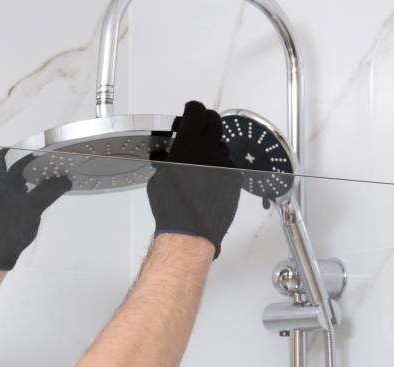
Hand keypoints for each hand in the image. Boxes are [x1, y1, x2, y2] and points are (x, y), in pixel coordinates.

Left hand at [0, 149, 72, 270]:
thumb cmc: (8, 229)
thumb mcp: (33, 206)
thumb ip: (50, 190)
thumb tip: (66, 180)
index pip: (11, 153)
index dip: (28, 149)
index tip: (45, 149)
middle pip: (14, 163)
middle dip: (32, 162)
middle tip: (51, 161)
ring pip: (15, 175)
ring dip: (30, 174)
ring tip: (49, 173)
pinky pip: (15, 186)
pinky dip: (27, 184)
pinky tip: (41, 187)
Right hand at [146, 101, 241, 259]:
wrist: (190, 230)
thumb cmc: (171, 206)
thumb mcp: (159, 178)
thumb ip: (166, 161)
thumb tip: (166, 157)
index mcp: (189, 144)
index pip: (197, 112)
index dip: (192, 109)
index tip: (189, 111)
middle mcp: (210, 149)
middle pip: (214, 121)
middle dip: (206, 121)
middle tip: (198, 127)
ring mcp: (225, 163)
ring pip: (221, 144)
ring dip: (212, 146)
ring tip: (200, 160)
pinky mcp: (234, 178)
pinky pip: (228, 164)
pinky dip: (219, 166)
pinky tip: (209, 178)